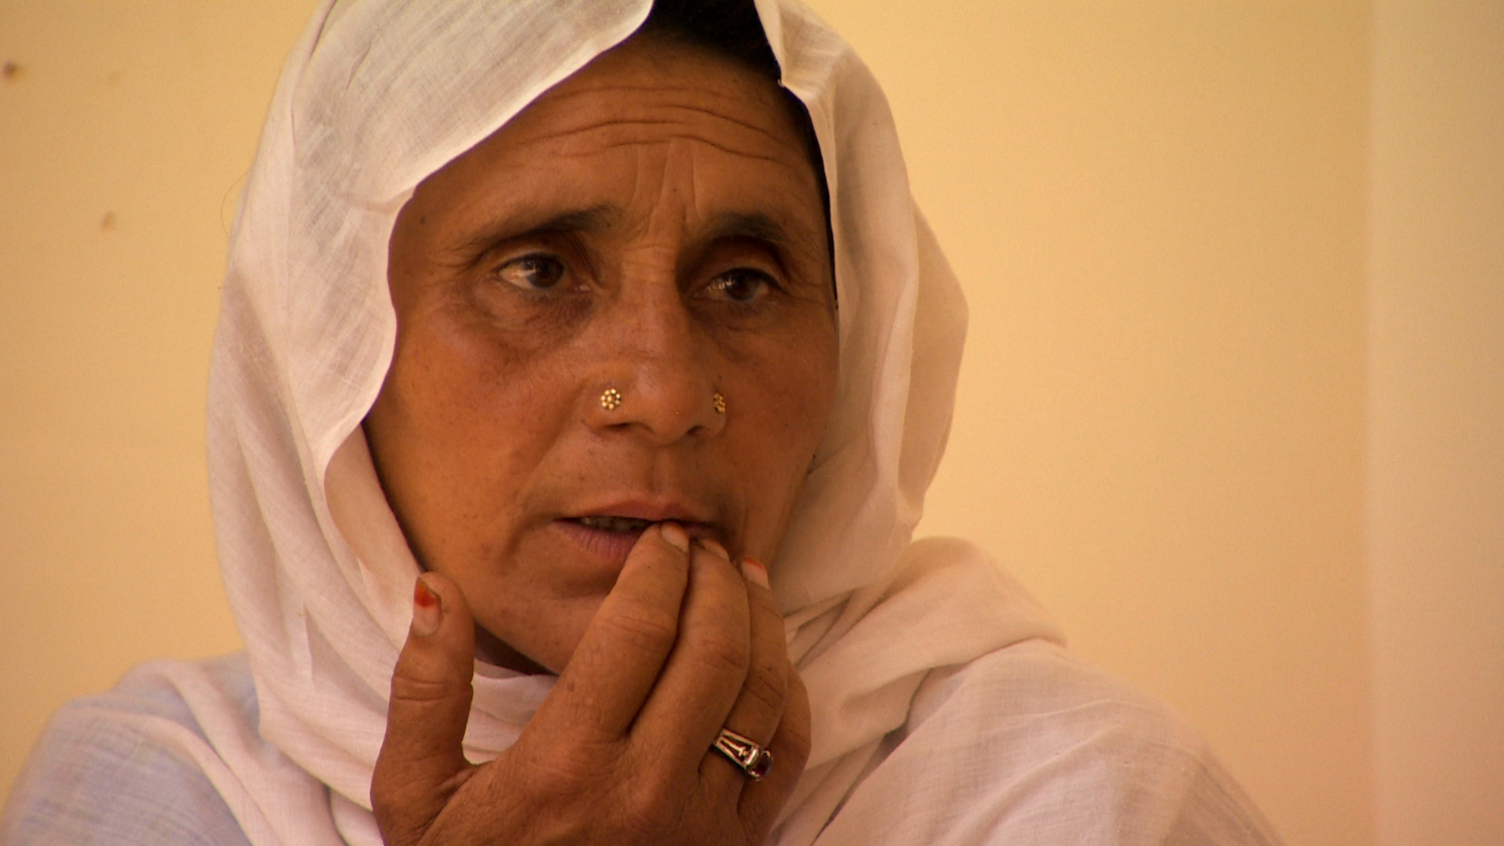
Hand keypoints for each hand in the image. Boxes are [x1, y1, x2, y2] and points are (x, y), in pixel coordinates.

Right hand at [370, 523, 811, 844]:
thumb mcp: (416, 795)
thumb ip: (425, 690)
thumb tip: (438, 589)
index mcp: (566, 764)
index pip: (638, 630)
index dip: (660, 568)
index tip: (662, 539)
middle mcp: (646, 789)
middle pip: (713, 648)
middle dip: (715, 579)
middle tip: (704, 546)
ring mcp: (701, 823)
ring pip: (761, 692)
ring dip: (763, 621)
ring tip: (744, 580)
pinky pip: (785, 752)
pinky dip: (788, 692)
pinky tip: (770, 658)